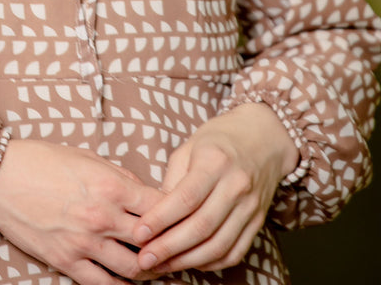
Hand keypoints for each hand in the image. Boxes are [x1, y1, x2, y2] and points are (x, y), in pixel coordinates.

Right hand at [0, 140, 162, 284]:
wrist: (0, 178)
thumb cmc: (43, 161)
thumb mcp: (88, 157)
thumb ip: (121, 177)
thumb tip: (146, 194)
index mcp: (111, 186)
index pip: (160, 206)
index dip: (175, 213)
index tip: (180, 216)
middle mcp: (102, 217)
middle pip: (152, 241)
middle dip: (167, 245)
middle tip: (175, 247)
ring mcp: (84, 243)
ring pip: (133, 269)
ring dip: (148, 270)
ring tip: (153, 266)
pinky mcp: (66, 261)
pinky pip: (103, 284)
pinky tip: (128, 282)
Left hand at [131, 103, 298, 277]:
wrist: (264, 137)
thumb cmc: (218, 139)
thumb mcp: (189, 147)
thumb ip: (172, 180)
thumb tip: (154, 215)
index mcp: (215, 161)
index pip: (186, 198)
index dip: (160, 219)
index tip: (139, 233)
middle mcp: (236, 185)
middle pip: (201, 226)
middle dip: (169, 248)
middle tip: (144, 259)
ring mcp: (250, 206)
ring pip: (218, 245)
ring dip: (187, 261)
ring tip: (162, 265)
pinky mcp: (258, 222)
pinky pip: (234, 252)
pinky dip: (211, 263)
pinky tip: (190, 262)